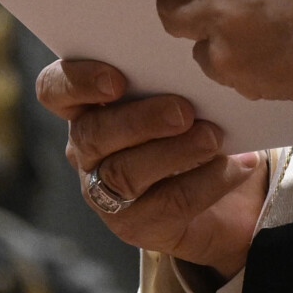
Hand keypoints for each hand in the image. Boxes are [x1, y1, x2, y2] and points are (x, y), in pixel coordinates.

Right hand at [36, 58, 265, 278]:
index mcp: (86, 108)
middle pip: (92, 134)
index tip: (116, 80)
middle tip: (184, 111)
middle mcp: (87, 151)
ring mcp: (105, 193)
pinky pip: (168, 204)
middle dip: (139, 120)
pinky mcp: (137, 228)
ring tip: (213, 137)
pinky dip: (208, 181)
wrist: (226, 198)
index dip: (77, 83)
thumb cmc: (194, 126)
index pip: (54, 91)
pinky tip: (238, 164)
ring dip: (174, 152)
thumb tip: (196, 64)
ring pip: (124, 173)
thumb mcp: (178, 95)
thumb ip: (170, 80)